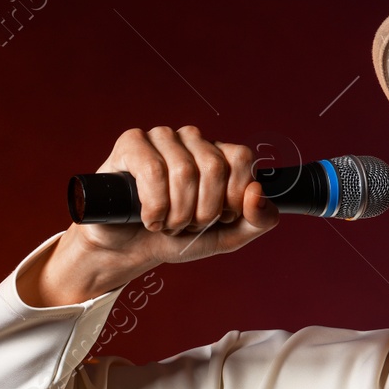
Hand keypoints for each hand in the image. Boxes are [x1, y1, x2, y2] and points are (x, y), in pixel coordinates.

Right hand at [74, 125, 278, 267]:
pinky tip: (148, 218)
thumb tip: (257, 193)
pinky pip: (152, 170)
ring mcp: (161, 137)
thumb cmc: (177, 238)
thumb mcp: (227, 237)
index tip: (220, 217)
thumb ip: (258, 220)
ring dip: (176, 213)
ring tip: (167, 223)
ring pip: (183, 171)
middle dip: (203, 211)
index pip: (242, 158)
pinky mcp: (131, 143)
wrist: (131, 250)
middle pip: (213, 167)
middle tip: (188, 225)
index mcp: (219, 154)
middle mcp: (192, 140)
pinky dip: (154, 206)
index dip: (233, 195)